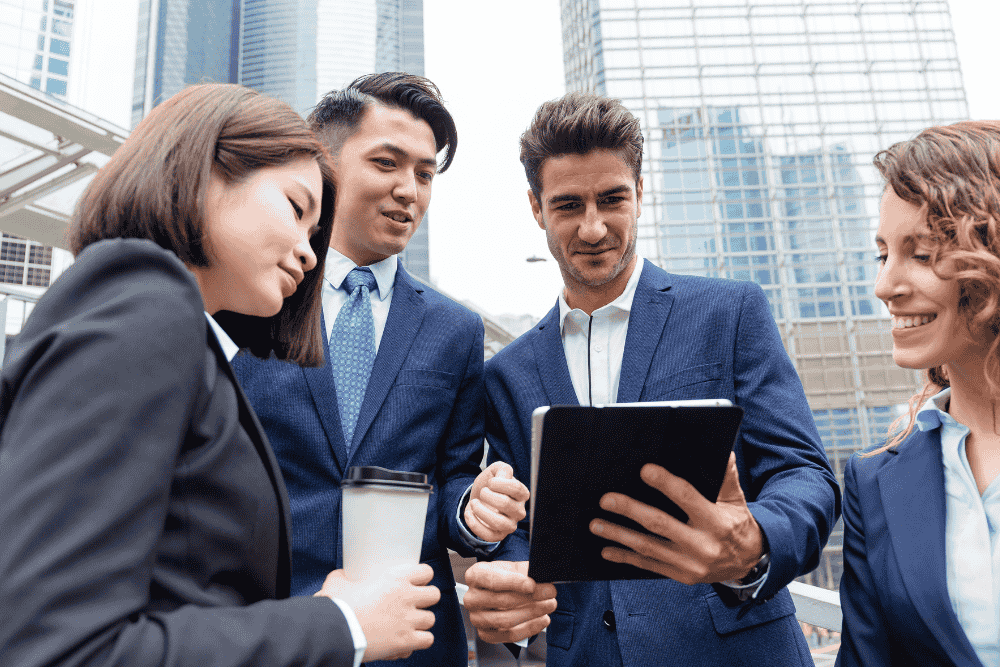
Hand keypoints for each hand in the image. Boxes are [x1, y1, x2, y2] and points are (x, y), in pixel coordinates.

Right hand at [316, 563, 439, 661]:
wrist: (335, 631)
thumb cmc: (337, 606)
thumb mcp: (338, 582)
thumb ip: (346, 577)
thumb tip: (343, 577)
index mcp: (395, 579)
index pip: (426, 571)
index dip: (422, 577)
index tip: (416, 581)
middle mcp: (406, 597)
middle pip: (434, 594)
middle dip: (426, 599)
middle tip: (413, 603)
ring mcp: (408, 620)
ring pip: (431, 619)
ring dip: (421, 622)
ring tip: (408, 624)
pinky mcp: (406, 641)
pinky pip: (427, 640)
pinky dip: (419, 641)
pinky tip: (407, 640)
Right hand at [463, 560, 556, 643]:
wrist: (501, 591)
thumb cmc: (506, 577)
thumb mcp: (514, 568)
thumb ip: (527, 570)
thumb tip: (544, 574)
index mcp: (475, 575)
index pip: (493, 580)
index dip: (514, 583)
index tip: (532, 584)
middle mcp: (471, 598)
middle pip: (501, 600)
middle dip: (530, 597)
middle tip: (551, 592)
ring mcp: (476, 618)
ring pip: (505, 620)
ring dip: (532, 613)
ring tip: (549, 605)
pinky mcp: (485, 634)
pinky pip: (509, 635)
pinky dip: (529, 628)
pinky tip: (543, 619)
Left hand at [465, 462, 529, 541]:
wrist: (479, 497)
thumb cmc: (491, 484)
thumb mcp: (496, 470)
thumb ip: (502, 469)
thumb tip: (504, 478)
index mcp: (522, 494)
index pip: (516, 488)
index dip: (500, 483)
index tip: (490, 482)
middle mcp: (519, 511)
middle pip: (505, 504)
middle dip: (487, 495)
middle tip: (482, 492)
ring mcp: (510, 525)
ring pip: (499, 523)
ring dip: (481, 511)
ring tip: (474, 503)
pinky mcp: (499, 535)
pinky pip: (489, 535)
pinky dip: (475, 524)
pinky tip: (469, 513)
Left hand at [589, 452, 763, 584]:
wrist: (748, 563)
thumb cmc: (737, 524)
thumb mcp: (736, 500)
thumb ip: (726, 476)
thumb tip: (722, 451)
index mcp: (716, 522)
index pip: (688, 498)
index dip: (665, 484)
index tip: (645, 470)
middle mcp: (702, 545)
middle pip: (660, 525)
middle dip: (630, 510)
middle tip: (606, 499)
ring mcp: (690, 564)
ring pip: (648, 547)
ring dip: (619, 535)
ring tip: (596, 524)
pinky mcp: (680, 575)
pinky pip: (648, 566)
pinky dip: (625, 558)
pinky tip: (606, 550)